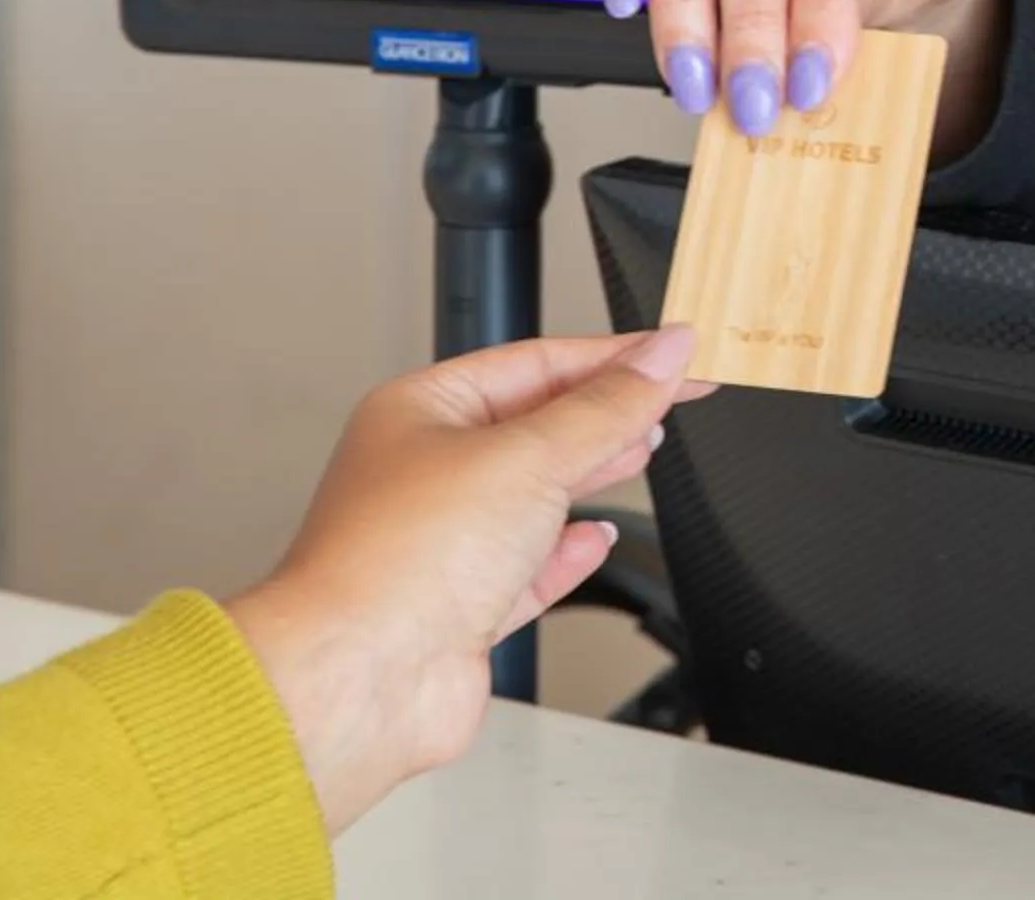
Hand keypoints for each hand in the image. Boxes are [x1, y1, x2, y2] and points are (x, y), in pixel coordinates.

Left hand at [222, 327, 706, 832]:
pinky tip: (594, 539)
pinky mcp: (461, 608)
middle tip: (671, 394)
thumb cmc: (398, 563)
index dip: (616, 357)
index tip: (676, 353)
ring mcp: (443, 543)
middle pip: (539, 424)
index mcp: (422, 411)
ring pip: (534, 494)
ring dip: (591, 473)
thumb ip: (607, 407)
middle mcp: (426, 471)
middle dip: (607, 410)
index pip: (538, 364)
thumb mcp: (527, 457)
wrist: (357, 680)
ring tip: (640, 448)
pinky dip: (567, 554)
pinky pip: (527, 569)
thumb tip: (662, 356)